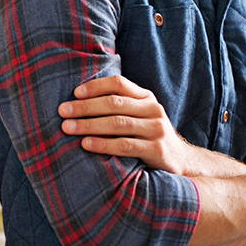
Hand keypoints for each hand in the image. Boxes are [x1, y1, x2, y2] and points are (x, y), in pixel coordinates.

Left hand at [58, 75, 196, 174]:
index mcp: (146, 97)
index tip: (74, 93)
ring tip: (67, 128)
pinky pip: (125, 145)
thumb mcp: (140, 116)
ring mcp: (156, 129)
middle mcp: (153, 109)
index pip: (119, 83)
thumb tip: (78, 101)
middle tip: (62, 111)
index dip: (95, 86)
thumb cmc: (149, 137)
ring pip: (117, 123)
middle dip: (85, 107)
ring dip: (89, 125)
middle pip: (114, 103)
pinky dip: (103, 144)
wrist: (182, 162)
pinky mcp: (157, 150)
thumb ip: (120, 107)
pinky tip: (86, 145)